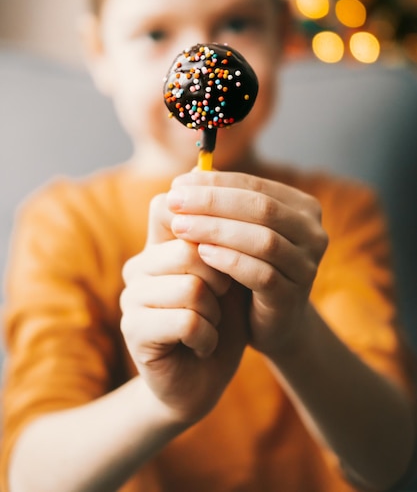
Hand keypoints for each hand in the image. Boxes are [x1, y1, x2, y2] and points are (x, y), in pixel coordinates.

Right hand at [120, 193, 247, 424]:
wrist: (204, 381)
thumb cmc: (220, 323)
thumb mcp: (228, 276)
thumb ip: (222, 241)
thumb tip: (213, 182)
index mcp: (159, 246)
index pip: (166, 207)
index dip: (203, 220)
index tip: (225, 244)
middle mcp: (140, 266)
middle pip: (189, 249)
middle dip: (221, 278)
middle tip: (220, 300)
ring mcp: (133, 298)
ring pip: (191, 287)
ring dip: (215, 313)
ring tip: (210, 325)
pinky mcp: (135, 330)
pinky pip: (187, 321)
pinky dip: (207, 337)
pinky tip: (202, 345)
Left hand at [166, 171, 327, 359]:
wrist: (272, 322)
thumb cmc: (249, 267)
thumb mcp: (236, 231)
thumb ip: (219, 204)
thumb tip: (190, 175)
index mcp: (301, 207)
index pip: (255, 185)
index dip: (214, 183)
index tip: (176, 185)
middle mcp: (313, 233)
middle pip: (261, 208)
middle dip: (212, 202)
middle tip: (173, 202)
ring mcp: (306, 266)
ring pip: (262, 240)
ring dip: (217, 230)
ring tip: (181, 227)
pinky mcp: (293, 297)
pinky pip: (261, 274)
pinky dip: (229, 261)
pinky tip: (201, 254)